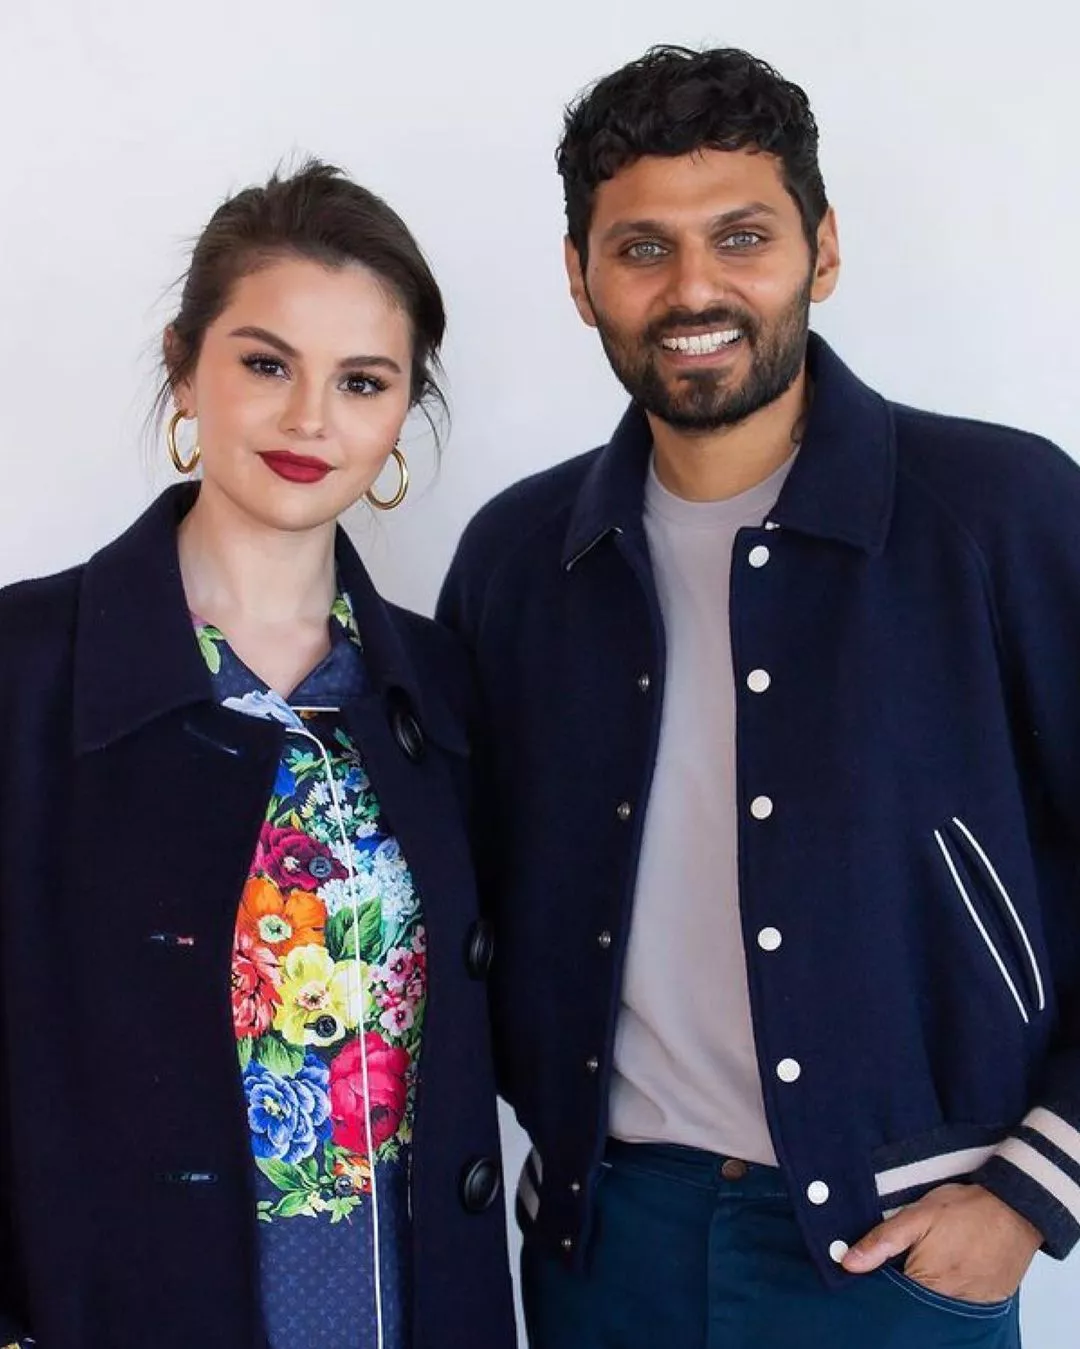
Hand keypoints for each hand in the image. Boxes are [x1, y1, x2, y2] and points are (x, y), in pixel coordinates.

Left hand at [842, 1183, 1041, 1302]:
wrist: (1015, 1208)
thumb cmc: (964, 1209)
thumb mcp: (917, 1216)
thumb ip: (883, 1240)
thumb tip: (848, 1263)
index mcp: (926, 1282)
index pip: (891, 1296)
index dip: (881, 1282)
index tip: (876, 1269)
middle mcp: (949, 1302)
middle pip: (914, 1304)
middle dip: (905, 1288)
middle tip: (910, 1260)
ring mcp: (971, 1306)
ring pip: (936, 1305)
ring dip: (928, 1290)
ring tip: (930, 1262)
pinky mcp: (988, 1302)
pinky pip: (960, 1305)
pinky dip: (951, 1292)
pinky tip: (951, 1269)